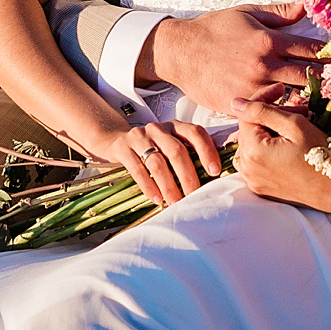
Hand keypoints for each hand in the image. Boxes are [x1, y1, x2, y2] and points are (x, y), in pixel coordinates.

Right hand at [89, 119, 220, 206]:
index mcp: (175, 126)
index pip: (195, 133)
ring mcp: (139, 137)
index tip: (215, 171)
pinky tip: (156, 199)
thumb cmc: (151, 148)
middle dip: (188, 176)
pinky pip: (137, 169)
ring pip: (157, 162)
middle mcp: (158, 129)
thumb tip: (212, 177)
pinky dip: (148, 186)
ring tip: (176, 203)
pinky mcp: (122, 148)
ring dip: (169, 186)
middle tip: (195, 197)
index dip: (207, 151)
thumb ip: (188, 154)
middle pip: (176, 151)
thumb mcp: (169, 144)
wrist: (115, 140)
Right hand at [144, 2, 319, 118]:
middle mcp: (265, 65)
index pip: (311, 49)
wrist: (180, 51)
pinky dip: (285, 112)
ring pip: (293, 97)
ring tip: (329, 102)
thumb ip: (278, 13)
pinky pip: (269, 111)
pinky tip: (297, 114)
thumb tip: (305, 6)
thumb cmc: (213, 28)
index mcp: (269, 41)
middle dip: (329, 80)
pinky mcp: (240, 103)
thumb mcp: (246, 13)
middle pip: (309, 75)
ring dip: (311, 99)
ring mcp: (253, 87)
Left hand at [232, 99, 330, 215]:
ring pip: (251, 145)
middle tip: (298, 111)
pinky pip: (255, 162)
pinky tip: (287, 146)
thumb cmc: (320, 154)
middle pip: (250, 130)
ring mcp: (253, 180)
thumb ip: (262, 111)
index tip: (282, 90)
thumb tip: (235, 103)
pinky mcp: (261, 188)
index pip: (247, 114)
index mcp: (253, 151)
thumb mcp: (294, 125)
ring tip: (293, 129)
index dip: (263, 98)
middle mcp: (247, 169)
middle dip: (270, 116)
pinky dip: (267, 150)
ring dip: (268, 132)